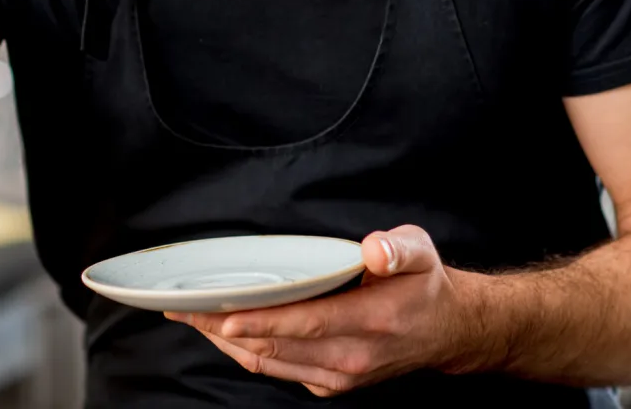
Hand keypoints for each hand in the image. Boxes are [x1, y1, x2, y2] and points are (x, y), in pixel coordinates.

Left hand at [165, 226, 479, 396]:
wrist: (447, 330)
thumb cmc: (423, 284)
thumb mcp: (419, 251)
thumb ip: (397, 248)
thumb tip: (374, 249)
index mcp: (368, 322)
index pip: (303, 324)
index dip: (260, 320)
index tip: (221, 313)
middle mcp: (349, 357)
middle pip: (274, 347)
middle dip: (222, 328)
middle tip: (182, 307)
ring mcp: (339, 375)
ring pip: (270, 364)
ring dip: (226, 343)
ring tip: (190, 319)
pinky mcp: (332, 382)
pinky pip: (279, 371)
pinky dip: (247, 352)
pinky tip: (224, 332)